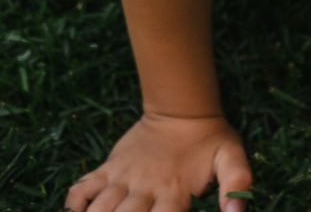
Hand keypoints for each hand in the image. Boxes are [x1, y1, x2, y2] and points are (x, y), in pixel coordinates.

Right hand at [66, 111, 250, 211]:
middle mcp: (145, 188)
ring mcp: (123, 177)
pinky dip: (74, 205)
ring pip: (100, 209)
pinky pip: (82, 188)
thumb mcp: (232, 158)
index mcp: (174, 192)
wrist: (182, 109)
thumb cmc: (210, 140)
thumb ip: (237, 183)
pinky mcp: (109, 168)